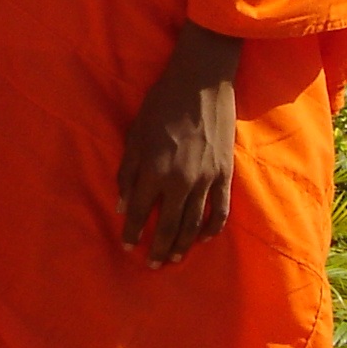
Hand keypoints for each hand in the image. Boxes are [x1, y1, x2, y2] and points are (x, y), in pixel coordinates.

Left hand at [118, 21, 241, 265]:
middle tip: (151, 264)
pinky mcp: (225, 174)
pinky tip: (202, 239)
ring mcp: (206, 180)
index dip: (131, 232)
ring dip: (182, 244)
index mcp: (154, 171)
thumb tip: (122, 206)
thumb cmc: (160, 105)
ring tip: (173, 258)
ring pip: (193, 224)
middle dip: (157, 248)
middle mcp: (180, 181)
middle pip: (167, 226)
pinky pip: (219, 211)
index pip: (138, 213)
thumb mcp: (134, 136)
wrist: (201, 83)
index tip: (127, 245)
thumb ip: (127, 174)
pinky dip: (211, 228)